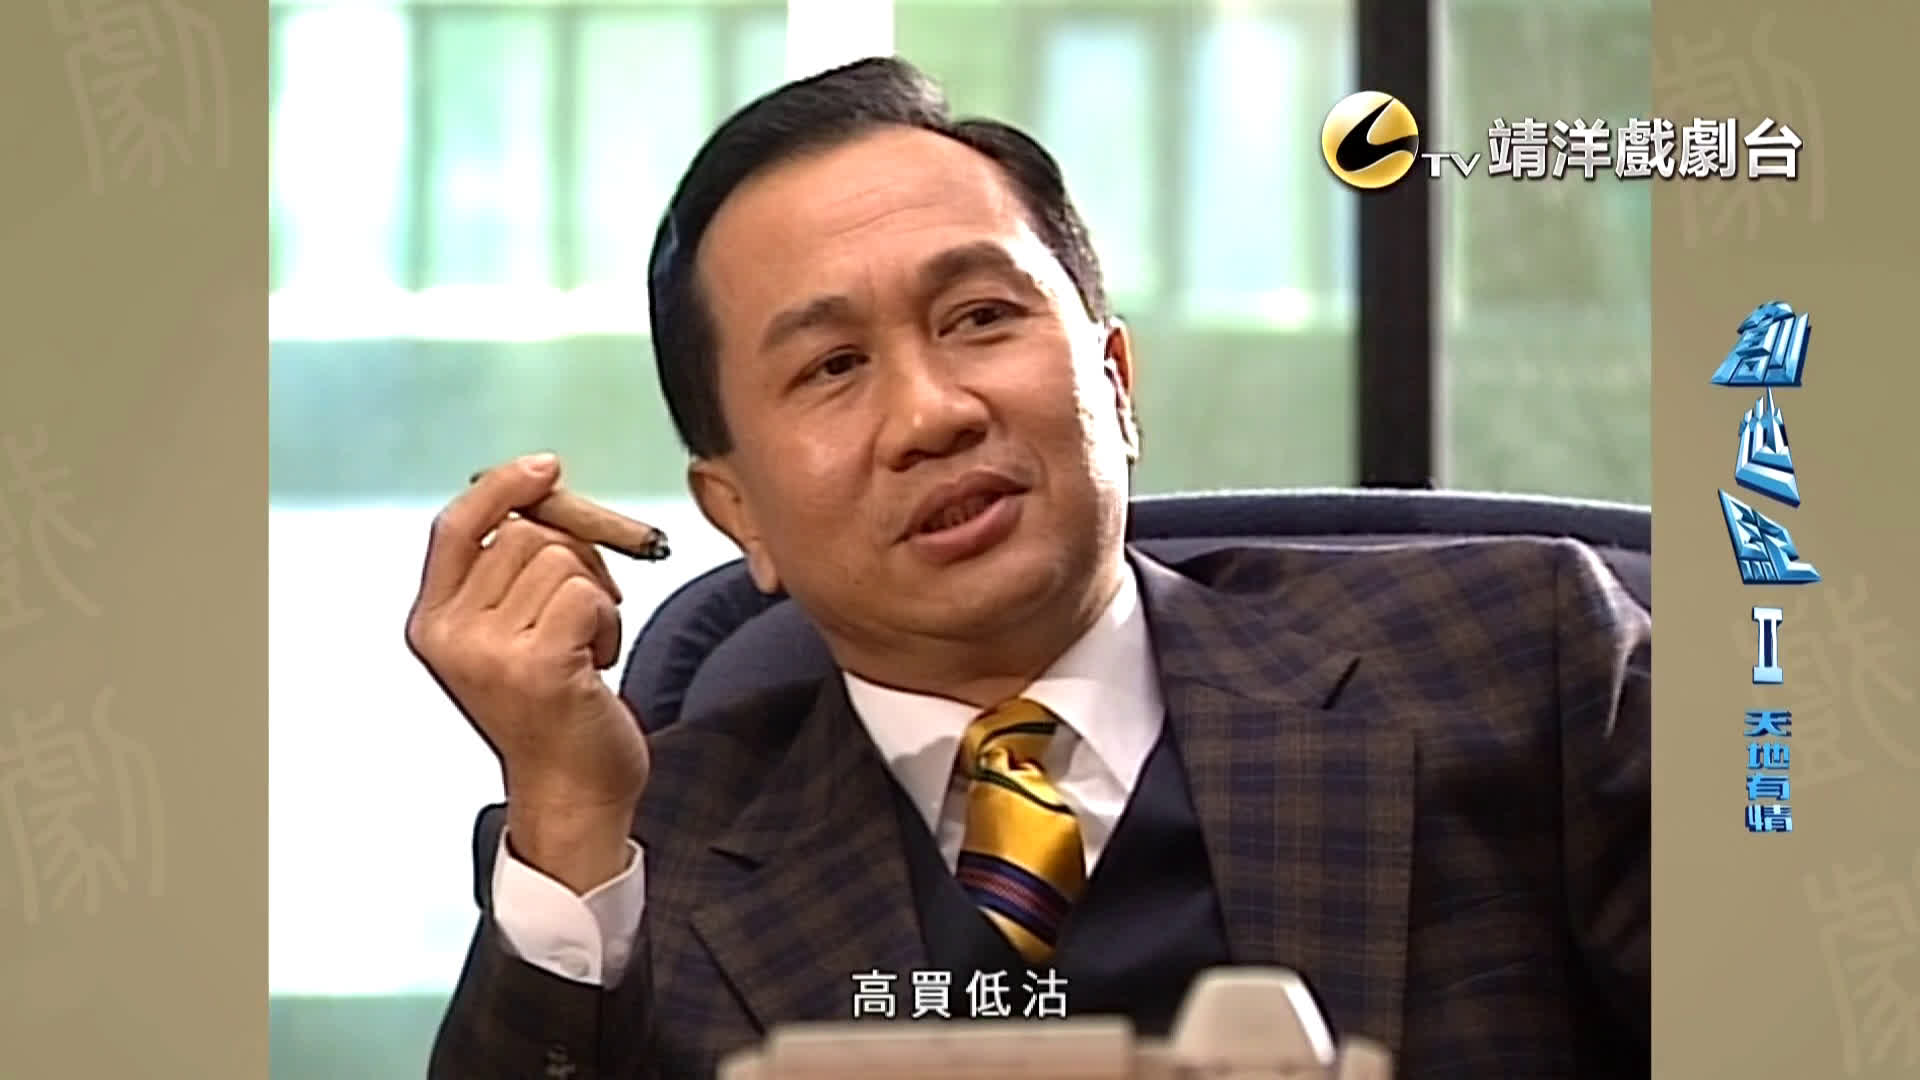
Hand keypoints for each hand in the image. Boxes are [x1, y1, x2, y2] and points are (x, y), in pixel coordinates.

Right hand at [406, 453, 648, 889]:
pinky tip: (597, 663)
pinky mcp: (536, 667)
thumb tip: (545, 484)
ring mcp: (488, 653)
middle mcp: (448, 636)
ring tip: (585, 648)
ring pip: (562, 560)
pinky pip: (588, 594)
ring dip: (596, 596)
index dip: (501, 487)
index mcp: (432, 622)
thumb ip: (512, 569)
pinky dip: (609, 620)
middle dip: (576, 558)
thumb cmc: (557, 706)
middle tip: (586, 614)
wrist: (574, 792)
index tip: (547, 465)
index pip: (454, 527)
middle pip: (526, 535)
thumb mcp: (515, 632)